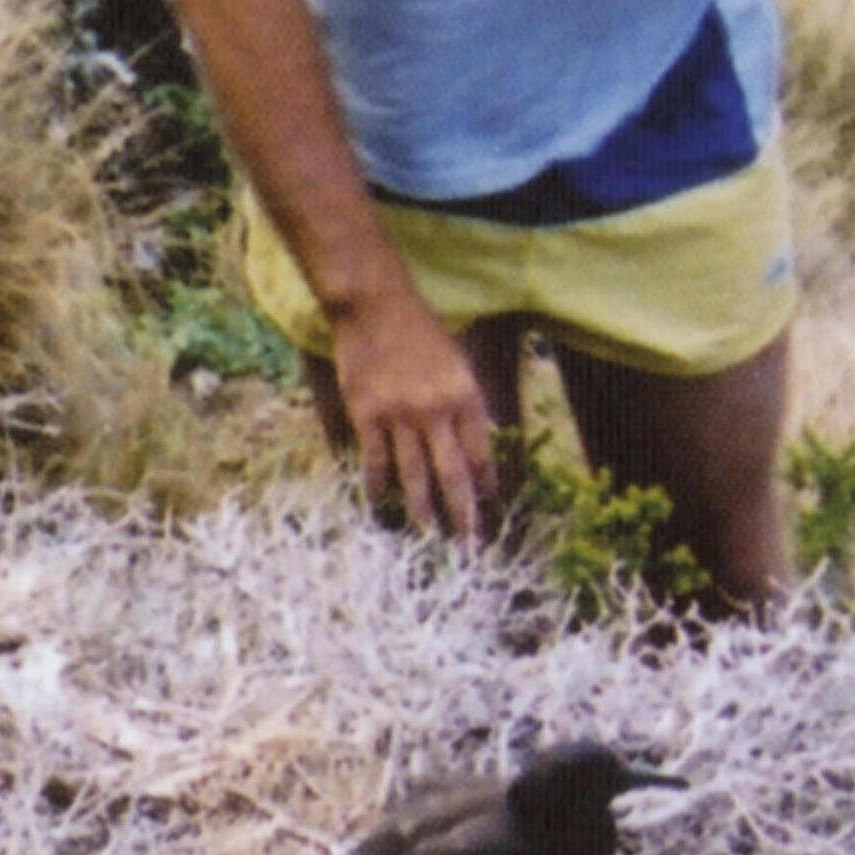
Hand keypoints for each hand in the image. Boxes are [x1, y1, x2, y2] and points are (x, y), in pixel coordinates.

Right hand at [329, 287, 497, 543]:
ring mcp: (400, 415)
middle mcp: (437, 410)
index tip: (487, 509)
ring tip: (428, 537)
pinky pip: (375, 462)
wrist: (375, 306)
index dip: (485, 485)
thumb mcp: (458, 364)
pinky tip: (379, 504)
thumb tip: (481, 444)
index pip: (481, 454)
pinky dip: (377, 487)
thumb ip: (468, 405)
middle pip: (453, 475)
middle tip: (468, 548)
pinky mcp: (367, 415)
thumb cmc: (420, 333)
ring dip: (422, 511)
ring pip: (414, 476)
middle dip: (463, 515)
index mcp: (466, 396)